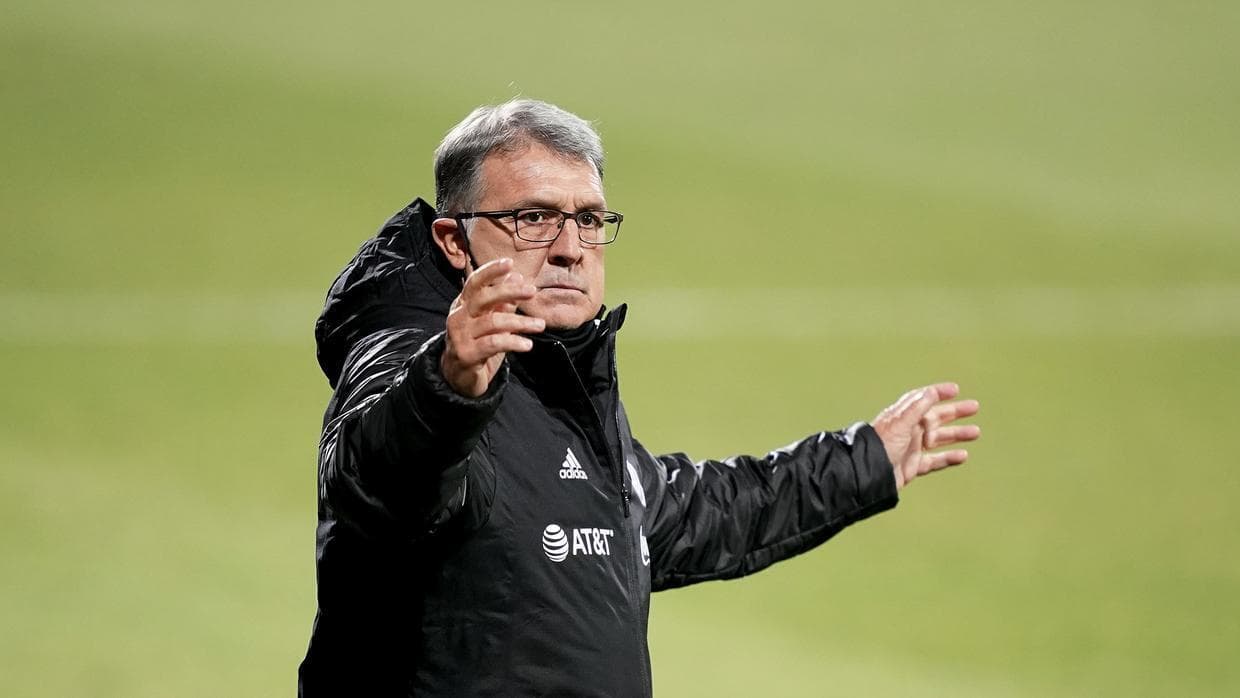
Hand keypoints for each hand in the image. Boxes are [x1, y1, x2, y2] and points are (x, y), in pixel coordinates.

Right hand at [441, 258, 544, 396]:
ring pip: (493, 322)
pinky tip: (527, 344)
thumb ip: (503, 302)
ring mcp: (460, 336)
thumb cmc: (478, 344)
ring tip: (540, 325)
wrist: (458, 377)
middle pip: (483, 298)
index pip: (475, 282)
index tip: (510, 263)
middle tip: (532, 291)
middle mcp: (459, 317)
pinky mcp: (466, 354)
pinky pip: (493, 344)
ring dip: (520, 322)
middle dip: (509, 291)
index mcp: (464, 304)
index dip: (491, 271)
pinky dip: (513, 342)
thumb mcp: (492, 321)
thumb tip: (517, 277)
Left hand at [872, 382, 979, 489]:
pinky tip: (962, 455)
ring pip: (939, 439)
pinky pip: (935, 461)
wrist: (869, 472)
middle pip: (937, 417)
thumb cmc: (881, 443)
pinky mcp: (914, 465)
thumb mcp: (900, 422)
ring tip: (975, 432)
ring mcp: (912, 447)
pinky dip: (948, 458)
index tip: (955, 389)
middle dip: (955, 412)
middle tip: (974, 407)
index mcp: (905, 416)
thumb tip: (931, 391)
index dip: (938, 393)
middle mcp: (910, 430)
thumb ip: (916, 407)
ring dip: (957, 434)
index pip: (924, 399)